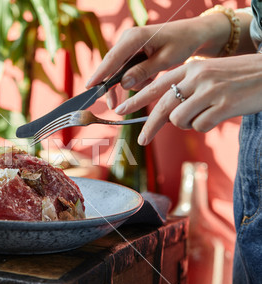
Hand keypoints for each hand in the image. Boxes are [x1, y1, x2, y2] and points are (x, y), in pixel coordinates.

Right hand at [86, 15, 231, 108]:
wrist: (191, 35)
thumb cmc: (181, 43)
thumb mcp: (165, 59)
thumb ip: (143, 71)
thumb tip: (123, 83)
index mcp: (135, 37)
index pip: (113, 58)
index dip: (101, 73)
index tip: (90, 86)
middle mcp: (127, 40)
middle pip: (111, 67)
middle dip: (113, 86)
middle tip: (113, 105)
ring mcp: (128, 46)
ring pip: (120, 72)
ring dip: (133, 83)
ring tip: (151, 81)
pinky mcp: (132, 53)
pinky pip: (128, 71)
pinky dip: (138, 79)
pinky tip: (151, 77)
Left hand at [114, 54, 261, 144]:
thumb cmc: (238, 77)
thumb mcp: (209, 74)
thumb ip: (187, 88)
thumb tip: (167, 114)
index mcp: (191, 67)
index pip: (157, 85)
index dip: (137, 100)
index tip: (121, 110)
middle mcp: (198, 76)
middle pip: (163, 106)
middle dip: (150, 126)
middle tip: (142, 139)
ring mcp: (210, 90)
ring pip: (179, 119)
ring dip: (187, 124)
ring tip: (204, 115)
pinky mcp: (224, 104)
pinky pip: (200, 126)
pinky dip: (205, 126)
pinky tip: (218, 116)